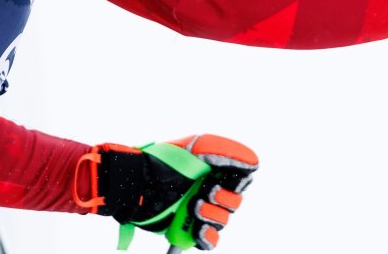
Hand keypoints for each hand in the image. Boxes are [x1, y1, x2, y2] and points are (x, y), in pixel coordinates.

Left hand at [75, 134, 257, 249]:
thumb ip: (226, 150)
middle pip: (235, 202)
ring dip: (212, 216)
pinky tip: (199, 230)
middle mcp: (207, 189)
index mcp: (213, 169)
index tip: (227, 179)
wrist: (133, 185)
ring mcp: (198, 210)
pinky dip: (208, 238)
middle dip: (224, 199)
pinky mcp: (187, 228)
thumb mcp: (194, 147)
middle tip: (206, 193)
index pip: (242, 178)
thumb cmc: (160, 162)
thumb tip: (253, 162)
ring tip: (194, 208)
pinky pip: (209, 241)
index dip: (239, 181)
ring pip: (223, 221)